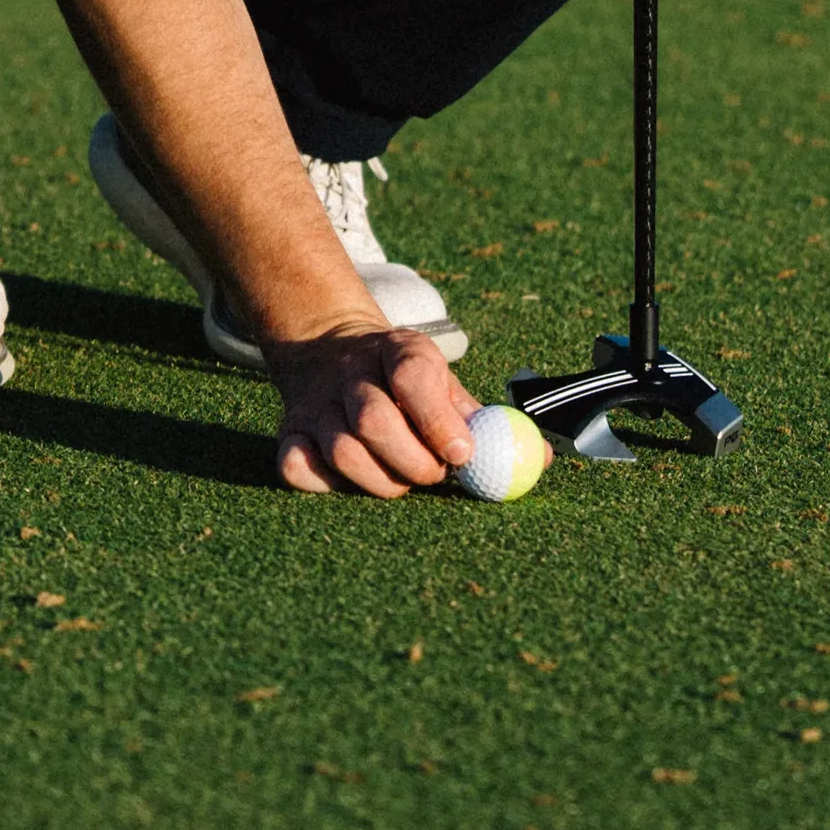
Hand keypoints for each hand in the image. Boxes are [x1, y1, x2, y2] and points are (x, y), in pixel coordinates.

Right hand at [270, 328, 477, 499]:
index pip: (413, 377)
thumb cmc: (403, 380)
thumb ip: (483, 418)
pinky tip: (352, 479)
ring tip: (400, 478)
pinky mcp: (290, 430)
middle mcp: (351, 371)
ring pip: (342, 451)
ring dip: (380, 480)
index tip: (462, 454)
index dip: (439, 421)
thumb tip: (539, 458)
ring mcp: (316, 401)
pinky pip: (295, 465)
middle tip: (435, 474)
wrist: (329, 347)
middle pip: (375, 420)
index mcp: (397, 349)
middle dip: (413, 462)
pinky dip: (324, 482)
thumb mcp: (442, 379)